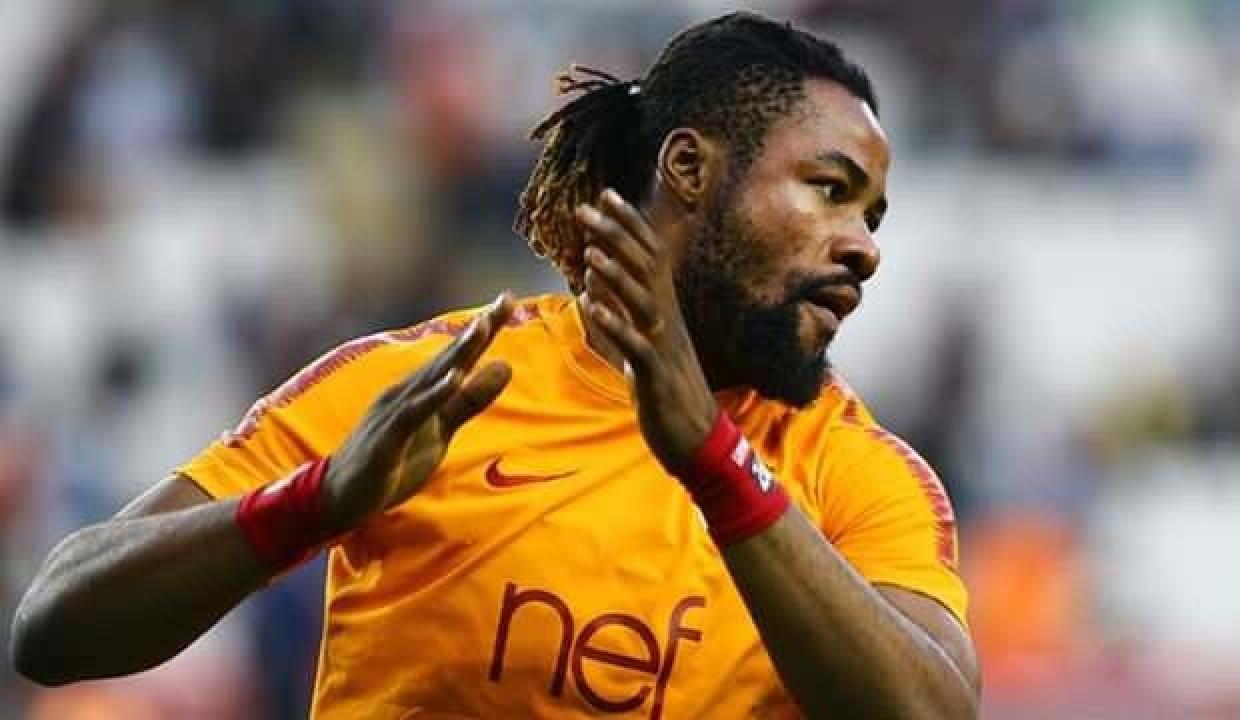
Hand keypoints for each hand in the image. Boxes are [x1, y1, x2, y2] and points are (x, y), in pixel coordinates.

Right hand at [321, 294, 514, 532]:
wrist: (339, 497)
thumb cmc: (391, 459)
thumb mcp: (441, 430)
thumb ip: (469, 400)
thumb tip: (505, 367)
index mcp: (421, 390)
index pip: (458, 356)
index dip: (483, 330)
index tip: (508, 300)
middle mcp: (407, 392)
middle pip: (448, 357)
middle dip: (477, 330)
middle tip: (504, 300)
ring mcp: (394, 413)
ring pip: (431, 378)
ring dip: (457, 352)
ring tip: (482, 327)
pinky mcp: (386, 438)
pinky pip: (412, 413)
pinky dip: (433, 396)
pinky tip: (453, 380)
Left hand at [576, 188, 717, 472]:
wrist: (698, 440)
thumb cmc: (668, 393)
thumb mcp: (638, 347)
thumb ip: (617, 313)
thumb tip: (591, 282)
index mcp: (663, 311)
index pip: (648, 256)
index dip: (628, 225)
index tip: (605, 195)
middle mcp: (667, 320)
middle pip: (645, 267)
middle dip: (616, 235)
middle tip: (586, 208)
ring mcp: (664, 346)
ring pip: (643, 300)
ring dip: (617, 275)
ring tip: (591, 252)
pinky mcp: (657, 375)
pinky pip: (635, 345)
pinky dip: (614, 323)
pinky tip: (591, 306)